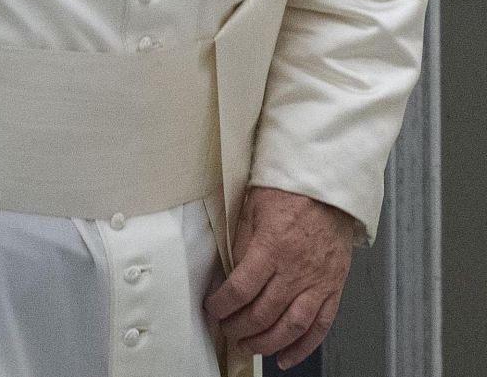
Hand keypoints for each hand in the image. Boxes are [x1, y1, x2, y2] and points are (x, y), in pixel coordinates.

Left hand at [206, 187, 356, 369]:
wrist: (328, 188)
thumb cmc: (288, 193)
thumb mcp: (251, 209)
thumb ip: (241, 244)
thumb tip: (228, 274)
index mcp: (272, 247)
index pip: (241, 288)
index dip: (222, 304)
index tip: (212, 308)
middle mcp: (296, 270)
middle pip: (263, 312)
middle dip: (240, 328)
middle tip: (227, 330)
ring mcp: (318, 282)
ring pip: (291, 326)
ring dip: (266, 343)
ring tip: (248, 347)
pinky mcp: (334, 288)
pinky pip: (320, 326)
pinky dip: (303, 347)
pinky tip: (286, 357)